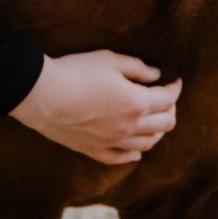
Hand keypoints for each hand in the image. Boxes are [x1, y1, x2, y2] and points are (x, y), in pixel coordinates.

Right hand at [9, 51, 182, 165]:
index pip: (168, 99)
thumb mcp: (110, 60)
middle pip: (164, 124)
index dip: (175, 88)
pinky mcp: (95, 150)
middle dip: (171, 110)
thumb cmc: (75, 72)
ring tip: (154, 121)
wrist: (43, 96)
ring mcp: (113, 141)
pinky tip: (136, 149)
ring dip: (157, 132)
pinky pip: (122, 158)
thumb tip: (155, 75)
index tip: (174, 81)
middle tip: (166, 100)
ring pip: (148, 144)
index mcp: (137, 102)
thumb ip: (137, 68)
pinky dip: (134, 154)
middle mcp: (130, 126)